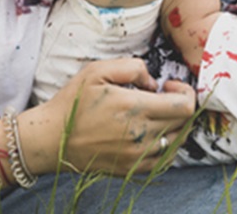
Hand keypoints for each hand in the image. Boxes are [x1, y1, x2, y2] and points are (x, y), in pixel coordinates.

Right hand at [26, 58, 194, 174]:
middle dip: (181, 105)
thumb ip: (132, 67)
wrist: (51, 139)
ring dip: (177, 125)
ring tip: (158, 113)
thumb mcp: (97, 70)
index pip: (185, 106)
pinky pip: (165, 160)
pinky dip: (167, 145)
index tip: (168, 85)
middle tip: (163, 96)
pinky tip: (154, 133)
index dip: (185, 91)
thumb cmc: (74, 102)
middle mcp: (141, 135)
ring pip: (178, 142)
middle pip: (185, 123)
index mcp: (135, 109)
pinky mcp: (131, 169)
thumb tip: (153, 81)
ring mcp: (137, 156)